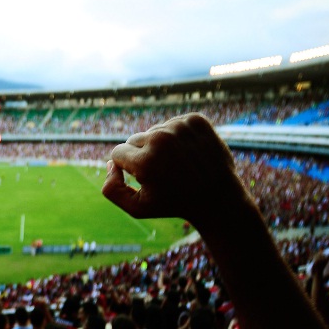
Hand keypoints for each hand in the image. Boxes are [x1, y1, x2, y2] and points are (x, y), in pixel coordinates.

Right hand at [102, 113, 244, 222]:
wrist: (219, 197)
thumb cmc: (175, 204)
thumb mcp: (137, 208)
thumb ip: (112, 190)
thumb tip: (109, 164)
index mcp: (145, 160)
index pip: (118, 153)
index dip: (127, 168)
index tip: (144, 179)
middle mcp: (161, 139)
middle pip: (135, 140)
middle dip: (142, 155)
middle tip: (163, 173)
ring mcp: (180, 126)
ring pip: (155, 131)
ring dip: (160, 146)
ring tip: (178, 165)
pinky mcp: (196, 120)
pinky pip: (173, 124)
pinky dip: (177, 137)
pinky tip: (188, 153)